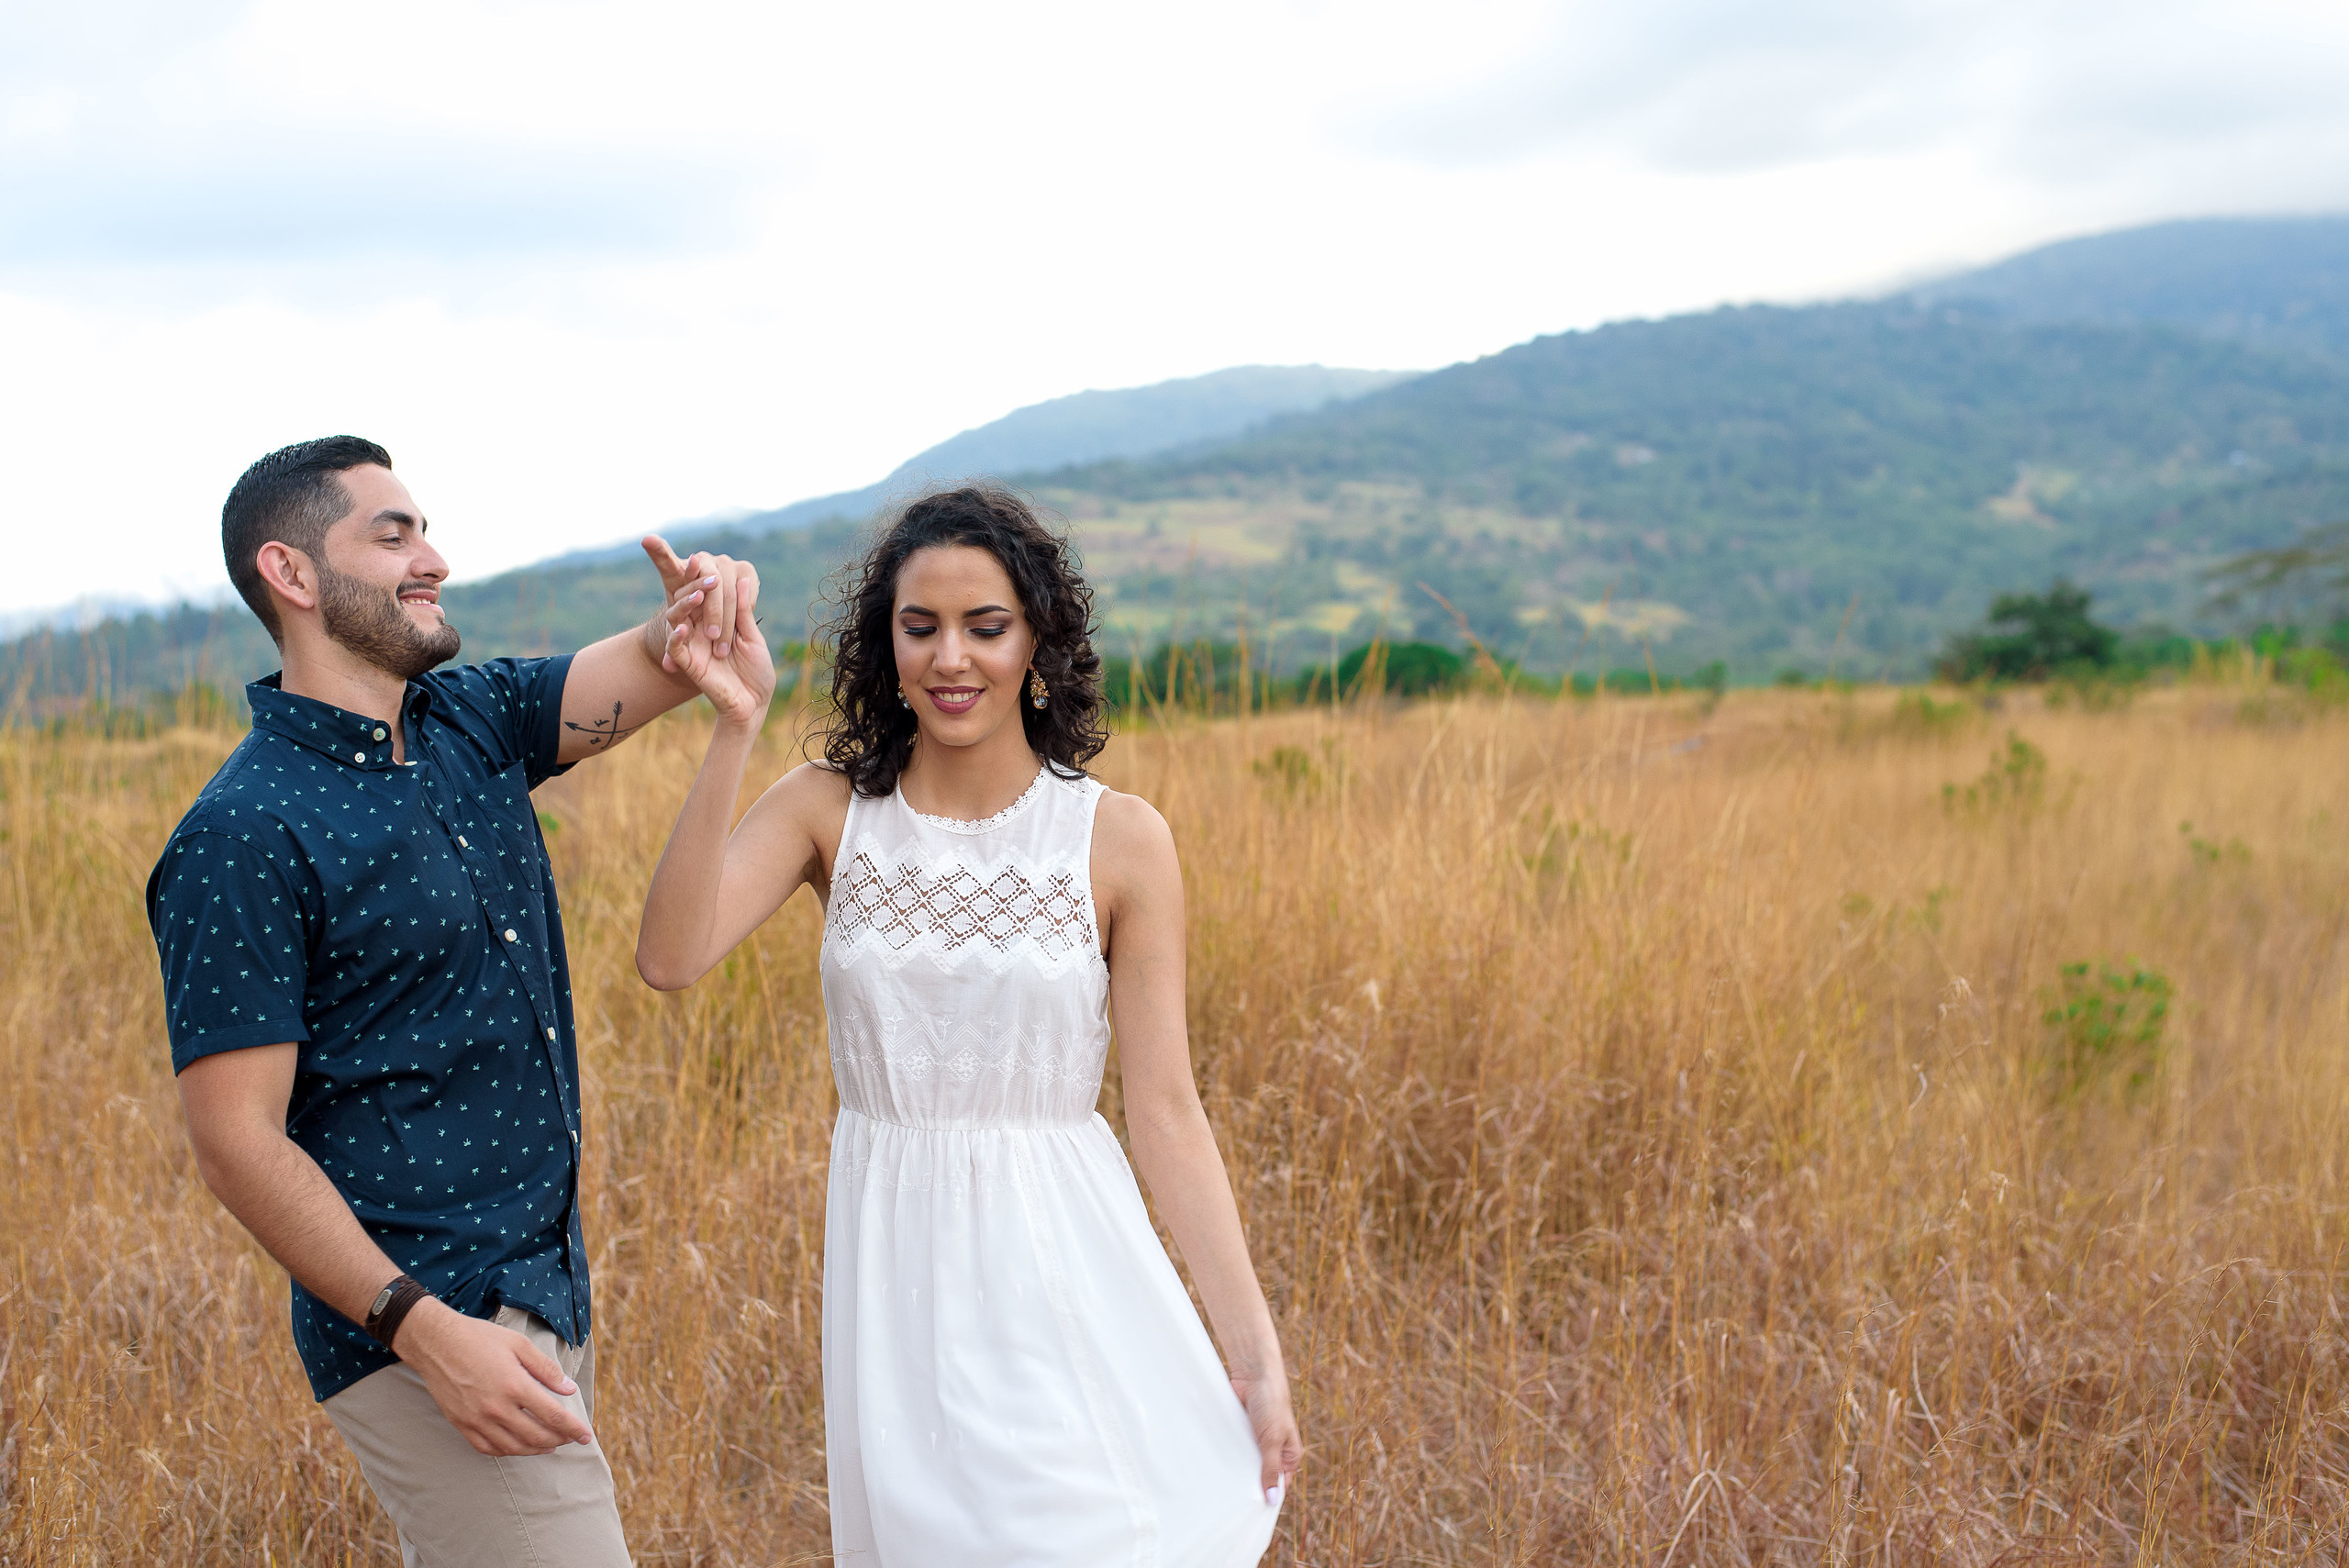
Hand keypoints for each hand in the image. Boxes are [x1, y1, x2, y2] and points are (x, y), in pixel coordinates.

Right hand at [393, 1298, 593, 1456]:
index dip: (573, 1429)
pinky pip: (487, 1448)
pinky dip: (507, 1452)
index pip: (554, 1416)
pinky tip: (518, 1447)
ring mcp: (477, 1420)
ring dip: (535, 1450)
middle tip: (570, 1439)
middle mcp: (497, 1408)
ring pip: (513, 1447)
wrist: (436, 1342)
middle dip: (559, 1440)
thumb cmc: (479, 1338)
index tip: (586, 1435)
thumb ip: (546, 1369)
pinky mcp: (462, 1424)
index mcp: (515, 1386)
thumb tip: (569, 1389)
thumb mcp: (519, 1344)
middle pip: (536, 1436)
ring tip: (549, 1446)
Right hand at [640, 535, 773, 726]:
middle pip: (689, 600)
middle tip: (703, 569)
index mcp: (717, 620)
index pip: (707, 594)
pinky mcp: (687, 662)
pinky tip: (683, 627)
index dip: (705, 578)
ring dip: (685, 605)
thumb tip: (742, 579)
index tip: (706, 560)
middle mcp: (701, 629)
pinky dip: (676, 636)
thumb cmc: (756, 670)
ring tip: (696, 595)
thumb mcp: (752, 637)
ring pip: (677, 618)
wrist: (753, 702)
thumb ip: (743, 612)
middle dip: (695, 584)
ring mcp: (692, 644)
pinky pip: (675, 646)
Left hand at [1231, 1368, 1301, 1499]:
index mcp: (1289, 1456)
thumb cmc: (1271, 1403)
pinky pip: (1235, 1450)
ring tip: (1222, 1487)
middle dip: (1250, 1485)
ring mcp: (1257, 1442)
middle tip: (1233, 1503)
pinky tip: (1217, 1466)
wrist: (1253, 1374)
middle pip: (1261, 1476)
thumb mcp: (1272, 1440)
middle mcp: (1274, 1451)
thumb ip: (1270, 1469)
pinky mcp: (1242, 1433)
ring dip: (1237, 1470)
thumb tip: (1272, 1499)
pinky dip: (1228, 1455)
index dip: (1268, 1497)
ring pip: (1246, 1464)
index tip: (1251, 1512)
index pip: (1279, 1485)